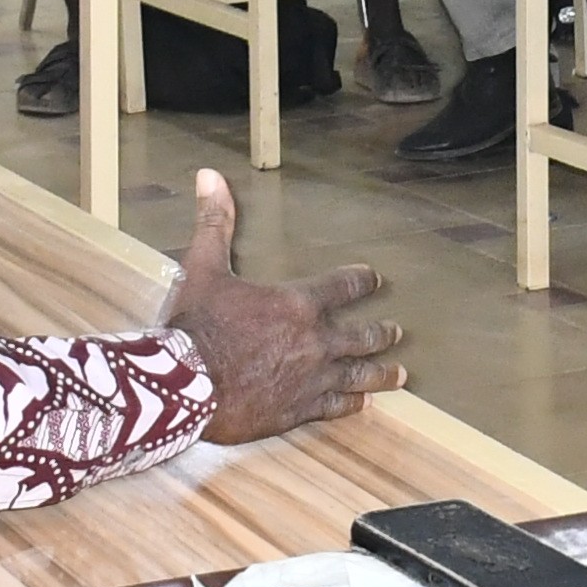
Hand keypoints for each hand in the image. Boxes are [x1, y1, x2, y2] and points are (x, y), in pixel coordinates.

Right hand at [163, 168, 403, 441]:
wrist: (186, 386)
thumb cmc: (196, 326)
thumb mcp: (202, 268)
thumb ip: (215, 223)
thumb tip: (210, 176)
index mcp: (298, 304)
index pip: (344, 286)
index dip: (362, 281)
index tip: (374, 279)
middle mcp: (315, 342)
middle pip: (362, 336)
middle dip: (381, 333)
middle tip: (395, 332)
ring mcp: (311, 380)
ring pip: (358, 375)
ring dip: (380, 373)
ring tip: (399, 374)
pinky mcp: (298, 410)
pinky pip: (334, 407)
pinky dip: (350, 405)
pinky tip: (361, 405)